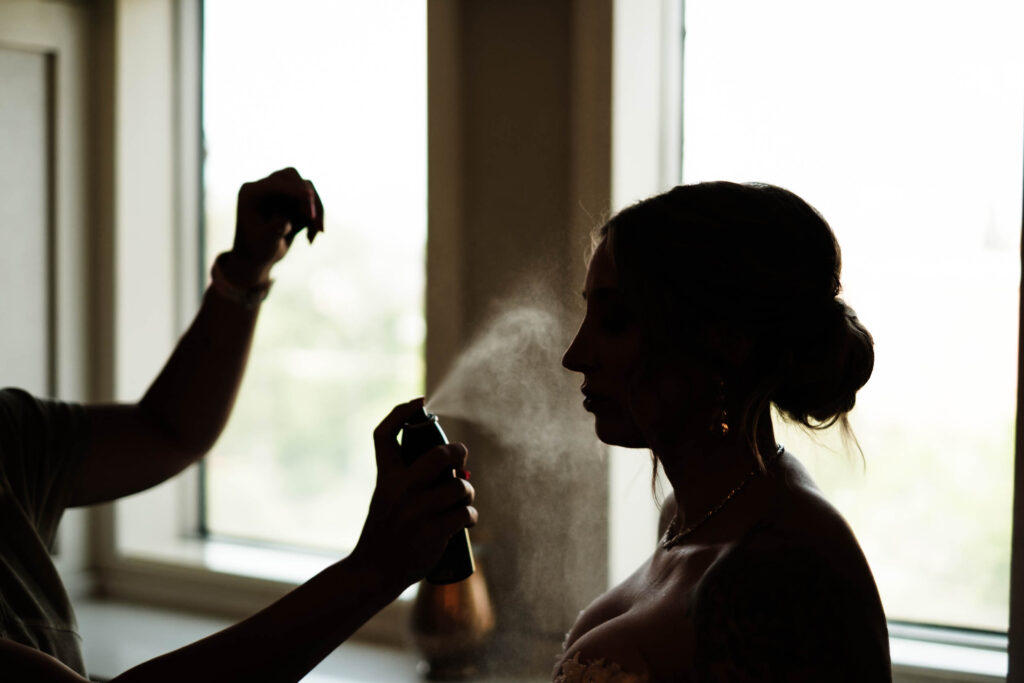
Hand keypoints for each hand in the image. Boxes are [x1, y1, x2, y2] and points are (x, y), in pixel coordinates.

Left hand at [226, 167, 324, 285]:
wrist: (258, 257)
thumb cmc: (257, 249)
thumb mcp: (264, 242)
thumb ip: (274, 229)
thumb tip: (285, 219)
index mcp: (252, 192)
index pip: (276, 183)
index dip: (294, 188)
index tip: (310, 195)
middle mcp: (266, 187)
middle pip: (292, 176)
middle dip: (306, 197)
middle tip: (312, 219)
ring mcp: (281, 192)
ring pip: (306, 188)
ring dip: (316, 209)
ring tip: (317, 233)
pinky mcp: (294, 200)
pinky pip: (312, 202)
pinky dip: (316, 218)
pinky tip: (310, 239)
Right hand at [350, 399, 477, 589]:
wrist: (373, 572)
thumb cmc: (385, 532)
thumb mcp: (385, 498)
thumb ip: (408, 479)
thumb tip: (455, 465)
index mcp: (385, 478)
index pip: (384, 435)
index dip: (401, 413)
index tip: (419, 402)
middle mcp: (399, 491)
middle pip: (438, 454)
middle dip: (458, 453)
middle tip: (461, 461)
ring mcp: (416, 512)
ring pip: (459, 487)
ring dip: (468, 492)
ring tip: (463, 500)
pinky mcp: (432, 532)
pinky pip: (465, 513)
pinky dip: (470, 516)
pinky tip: (465, 520)